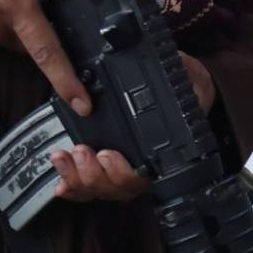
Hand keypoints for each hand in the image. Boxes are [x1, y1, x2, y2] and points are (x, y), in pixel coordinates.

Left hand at [52, 53, 214, 202]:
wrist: (187, 89)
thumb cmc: (189, 87)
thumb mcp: (191, 77)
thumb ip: (181, 74)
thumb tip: (174, 64)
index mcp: (166, 152)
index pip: (144, 176)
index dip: (123, 174)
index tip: (108, 155)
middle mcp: (143, 166)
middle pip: (117, 188)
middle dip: (94, 175)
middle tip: (84, 151)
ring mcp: (122, 169)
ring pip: (99, 189)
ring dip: (77, 177)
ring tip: (64, 157)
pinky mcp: (104, 164)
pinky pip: (87, 186)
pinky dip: (72, 185)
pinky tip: (60, 181)